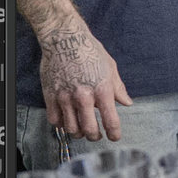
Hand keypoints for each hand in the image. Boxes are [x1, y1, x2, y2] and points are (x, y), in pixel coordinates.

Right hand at [41, 26, 131, 142]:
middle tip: (97, 135)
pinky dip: (61, 125)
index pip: (110, 120)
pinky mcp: (50, 96)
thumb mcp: (111, 68)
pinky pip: (54, 120)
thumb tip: (127, 103)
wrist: (65, 39)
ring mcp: (65, 98)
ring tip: (82, 130)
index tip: (115, 137)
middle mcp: (84, 97)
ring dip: (78, 133)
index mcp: (102, 90)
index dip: (114, 133)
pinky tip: (66, 121)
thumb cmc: (91, 51)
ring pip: (71, 128)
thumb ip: (118, 88)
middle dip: (95, 136)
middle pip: (89, 129)